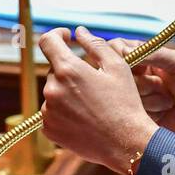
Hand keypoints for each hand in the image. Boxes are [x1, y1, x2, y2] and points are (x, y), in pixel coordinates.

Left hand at [37, 27, 158, 174]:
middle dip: (70, 70)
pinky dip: (64, 111)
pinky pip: (52, 112)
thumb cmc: (125, 103)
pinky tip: (85, 118)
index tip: (67, 38)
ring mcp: (48, 111)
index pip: (48, 41)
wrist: (126, 143)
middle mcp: (52, 89)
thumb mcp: (117, 67)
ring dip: (67, 91)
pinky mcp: (49, 129)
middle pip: (54, 70)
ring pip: (54, 91)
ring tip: (92, 104)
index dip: (57, 35)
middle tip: (94, 82)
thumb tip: (79, 31)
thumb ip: (95, 44)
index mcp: (68, 70)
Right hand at [107, 38, 174, 146]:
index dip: (120, 57)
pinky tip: (164, 113)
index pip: (116, 49)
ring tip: (168, 101)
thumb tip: (123, 50)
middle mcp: (136, 75)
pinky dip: (150, 112)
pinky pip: (130, 113)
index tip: (132, 65)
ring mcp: (136, 97)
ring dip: (150, 99)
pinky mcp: (137, 116)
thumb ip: (153, 53)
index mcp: (144, 57)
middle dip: (143, 83)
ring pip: (124, 95)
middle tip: (163, 86)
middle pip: (117, 75)